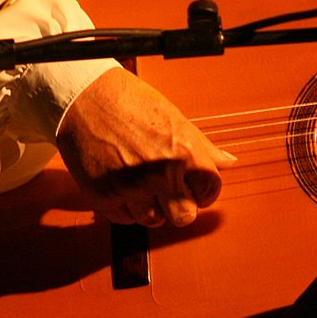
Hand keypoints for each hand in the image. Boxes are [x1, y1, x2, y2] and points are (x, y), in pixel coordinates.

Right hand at [55, 67, 234, 226]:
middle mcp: (160, 172)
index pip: (210, 191)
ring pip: (152, 220)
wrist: (86, 97)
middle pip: (184, 217)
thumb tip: (229, 162)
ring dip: (150, 208)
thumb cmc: (132, 104)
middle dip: (180, 208)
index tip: (195, 190)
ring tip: (142, 185)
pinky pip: (124, 219)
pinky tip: (123, 187)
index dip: (204, 192)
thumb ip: (204, 148)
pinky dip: (125, 208)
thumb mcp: (176, 120)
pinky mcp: (103, 195)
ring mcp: (131, 186)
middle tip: (170, 195)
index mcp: (184, 152)